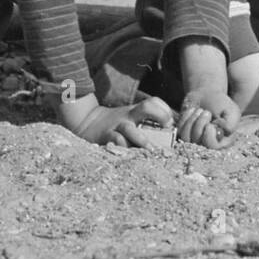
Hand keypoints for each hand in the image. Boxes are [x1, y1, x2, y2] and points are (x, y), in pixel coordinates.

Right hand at [58, 90, 173, 147]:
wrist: (87, 123)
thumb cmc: (116, 124)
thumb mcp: (130, 117)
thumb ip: (146, 123)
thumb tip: (168, 135)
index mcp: (135, 111)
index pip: (154, 102)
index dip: (165, 109)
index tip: (170, 123)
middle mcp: (128, 116)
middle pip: (146, 107)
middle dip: (160, 116)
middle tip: (167, 128)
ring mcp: (117, 126)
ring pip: (131, 129)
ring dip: (142, 139)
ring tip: (151, 149)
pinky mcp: (107, 138)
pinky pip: (116, 142)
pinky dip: (123, 148)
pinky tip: (130, 156)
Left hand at [177, 86, 241, 147]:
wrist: (207, 95)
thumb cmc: (221, 104)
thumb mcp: (232, 111)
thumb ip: (231, 123)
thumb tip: (221, 131)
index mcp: (222, 143)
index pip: (212, 148)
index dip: (209, 137)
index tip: (210, 124)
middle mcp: (207, 145)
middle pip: (197, 144)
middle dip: (200, 124)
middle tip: (206, 111)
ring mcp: (193, 141)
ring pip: (186, 138)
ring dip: (193, 120)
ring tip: (200, 110)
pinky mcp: (183, 134)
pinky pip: (179, 130)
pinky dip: (186, 117)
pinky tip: (193, 110)